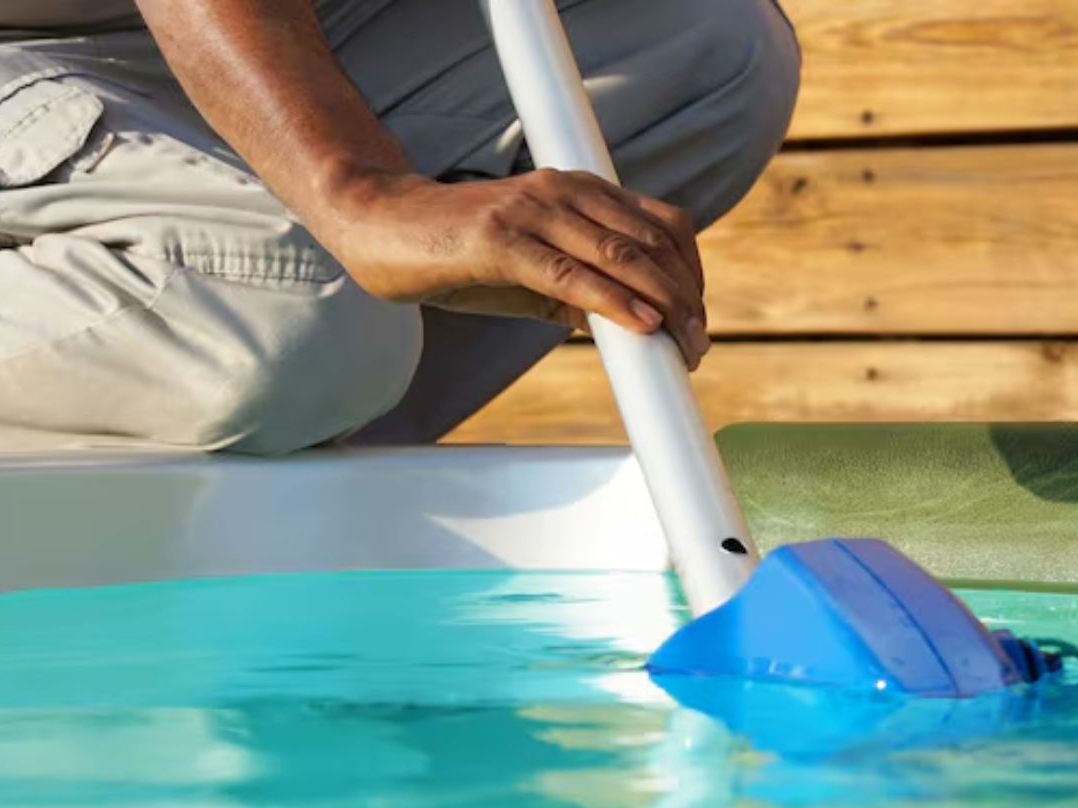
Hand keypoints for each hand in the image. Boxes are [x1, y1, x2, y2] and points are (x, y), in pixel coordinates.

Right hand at [315, 168, 711, 368]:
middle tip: (698, 345)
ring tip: (683, 345)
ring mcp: (533, 211)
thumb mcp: (529, 275)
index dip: (691, 273)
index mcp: (580, 192)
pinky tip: (640, 325)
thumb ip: (576, 293)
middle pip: (654, 241)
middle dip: (686, 297)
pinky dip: (613, 299)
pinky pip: (570, 273)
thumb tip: (624, 328)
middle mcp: (565, 192)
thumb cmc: (456, 252)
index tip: (698, 319)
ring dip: (664, 304)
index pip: (663, 225)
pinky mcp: (501, 239)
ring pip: (623, 254)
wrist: (379, 226)